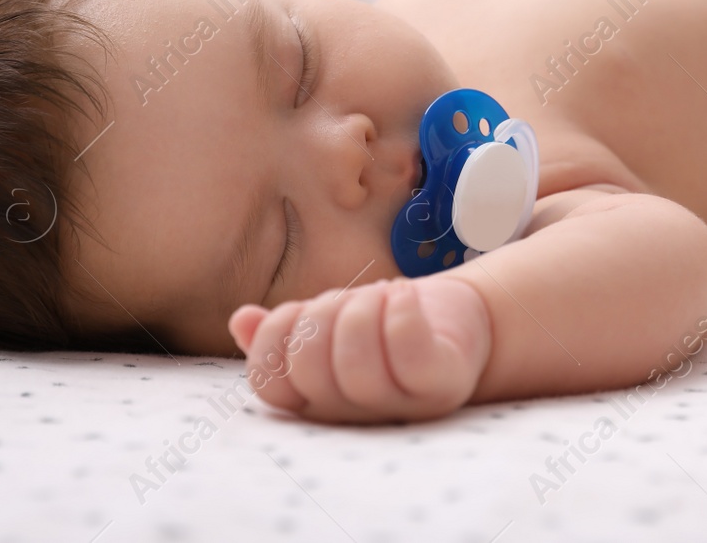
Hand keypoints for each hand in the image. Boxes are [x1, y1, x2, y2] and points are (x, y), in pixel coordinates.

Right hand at [228, 277, 491, 423]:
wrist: (464, 326)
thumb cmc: (389, 327)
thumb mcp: (333, 324)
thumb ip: (286, 331)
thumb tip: (241, 320)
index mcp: (318, 401)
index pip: (269, 384)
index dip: (274, 338)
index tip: (303, 310)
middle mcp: (355, 414)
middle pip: (310, 370)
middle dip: (321, 315)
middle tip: (350, 298)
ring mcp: (400, 406)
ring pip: (357, 365)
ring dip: (362, 309)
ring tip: (382, 292)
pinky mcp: (441, 386)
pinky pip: (409, 353)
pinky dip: (401, 312)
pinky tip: (404, 292)